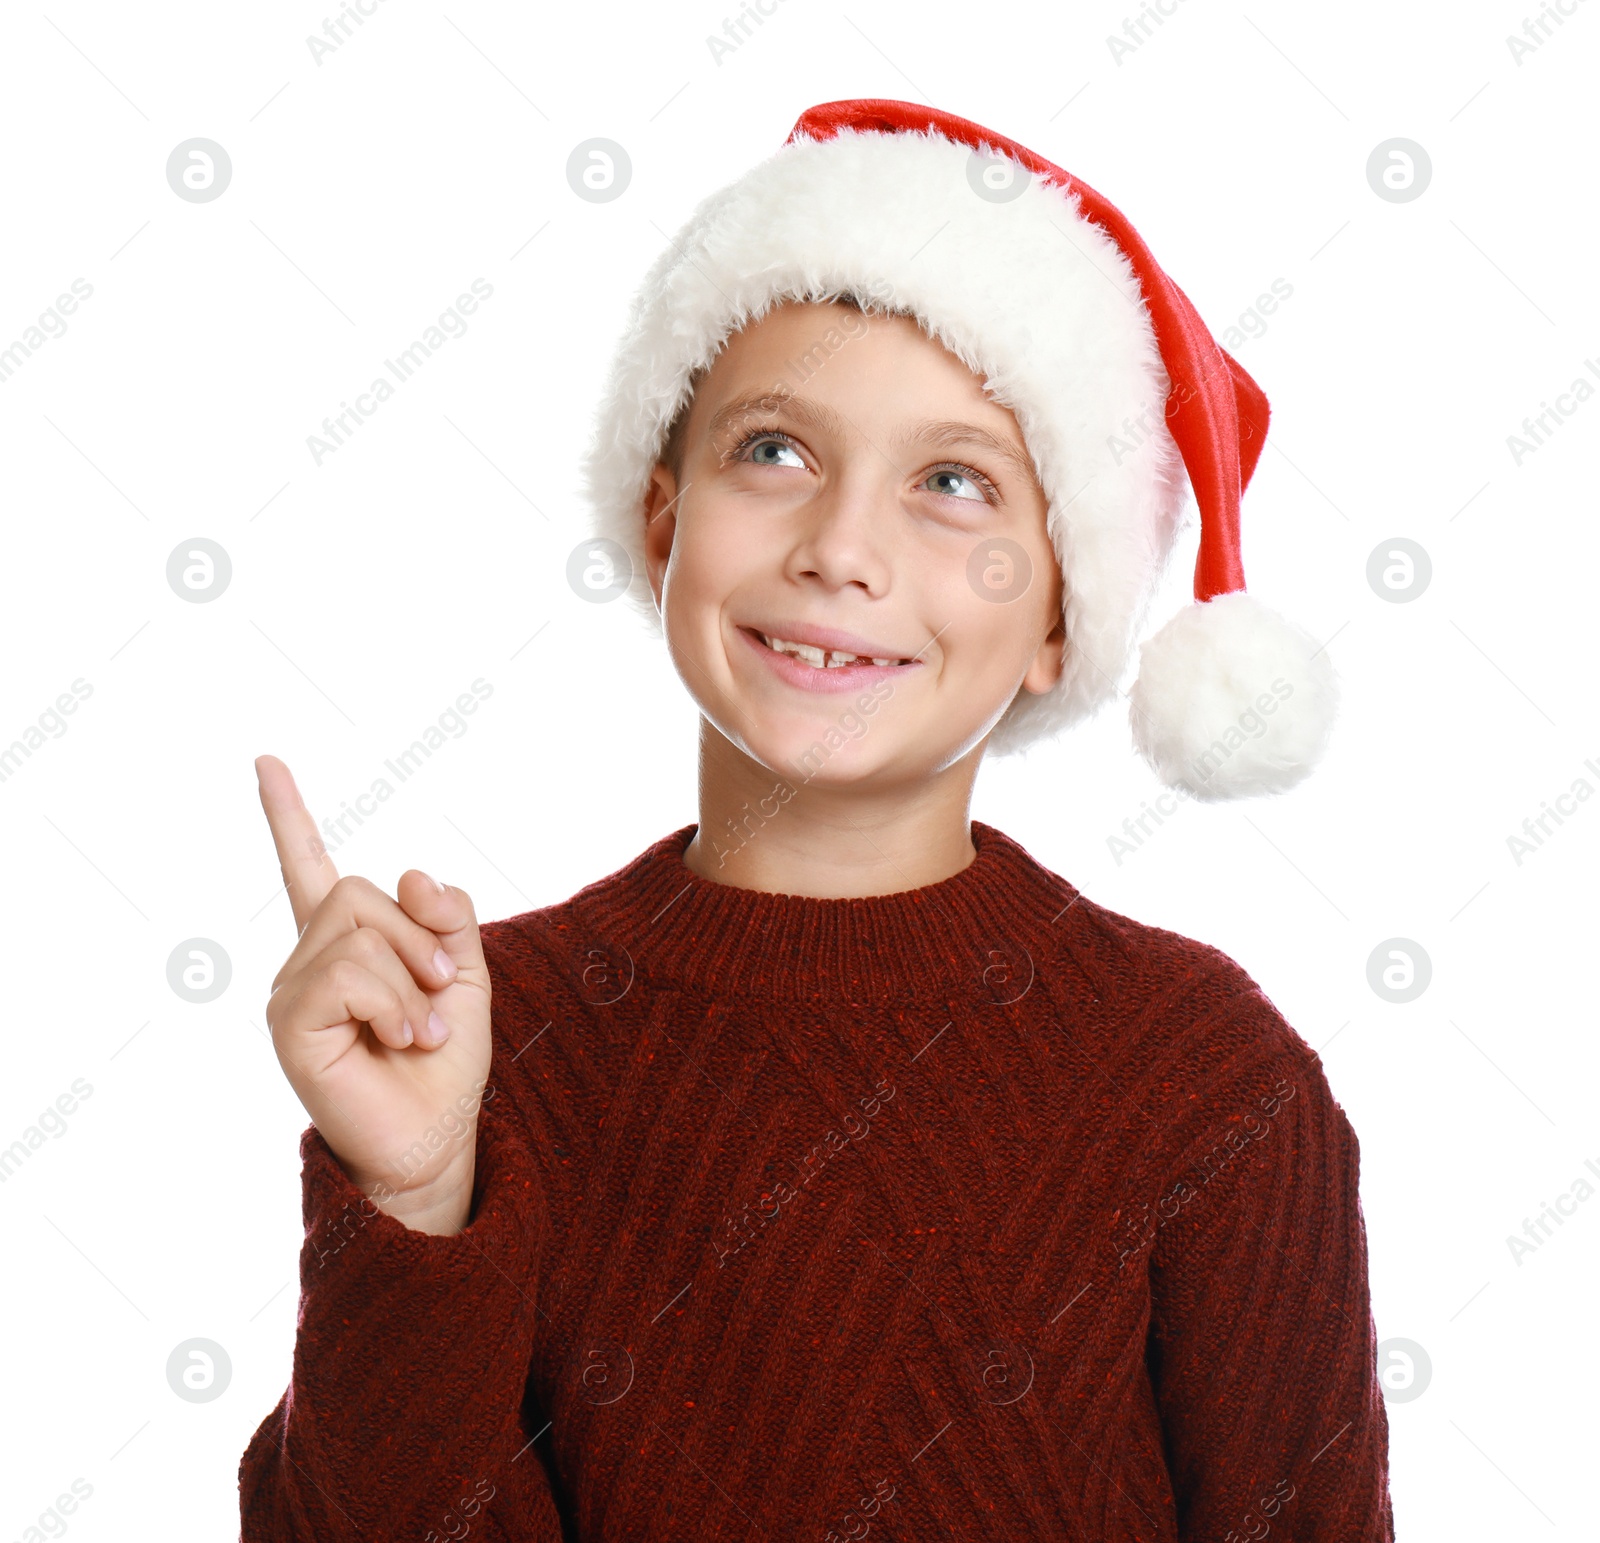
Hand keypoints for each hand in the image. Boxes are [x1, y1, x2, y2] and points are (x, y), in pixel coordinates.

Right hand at [255, 754, 490, 1233]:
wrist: (437, 1134)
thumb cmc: (445, 1061)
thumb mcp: (465, 972)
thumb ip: (447, 916)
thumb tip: (411, 875)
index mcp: (347, 943)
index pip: (308, 866)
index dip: (287, 813)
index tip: (266, 761)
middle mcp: (309, 959)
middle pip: (357, 890)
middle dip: (417, 936)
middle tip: (440, 990)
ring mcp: (292, 990)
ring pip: (356, 930)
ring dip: (412, 978)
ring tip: (421, 1028)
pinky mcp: (289, 1023)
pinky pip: (346, 973)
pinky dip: (392, 1003)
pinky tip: (402, 1038)